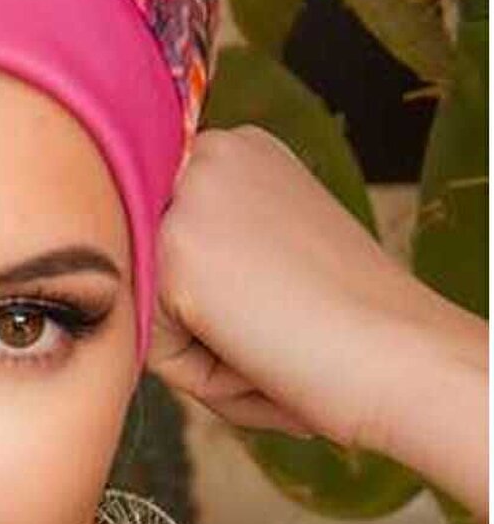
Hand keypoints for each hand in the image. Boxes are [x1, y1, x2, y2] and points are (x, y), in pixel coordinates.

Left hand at [146, 124, 457, 451]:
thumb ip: (210, 249)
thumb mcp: (272, 256)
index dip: (215, 299)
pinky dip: (199, 372)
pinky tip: (261, 355)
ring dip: (200, 350)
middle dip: (201, 324)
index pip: (168, 243)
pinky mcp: (172, 253)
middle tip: (282, 327)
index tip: (275, 308)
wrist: (400, 356)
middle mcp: (210, 154)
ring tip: (273, 342)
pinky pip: (149, 343)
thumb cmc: (348, 328)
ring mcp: (187, 197)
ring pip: (144, 308)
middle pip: (149, 273)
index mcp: (238, 152)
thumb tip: (122, 275)